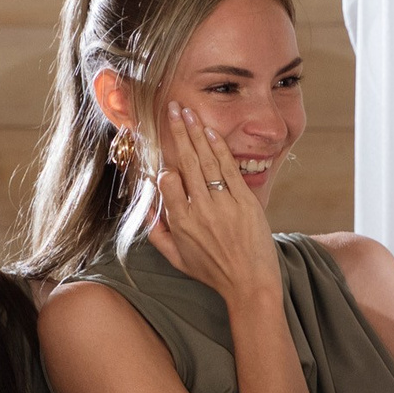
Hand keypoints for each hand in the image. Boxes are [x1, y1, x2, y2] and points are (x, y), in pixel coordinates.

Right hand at [145, 105, 277, 310]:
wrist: (250, 284)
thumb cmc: (213, 272)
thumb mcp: (176, 259)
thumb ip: (156, 234)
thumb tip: (143, 210)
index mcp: (181, 223)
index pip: (167, 182)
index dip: (164, 166)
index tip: (162, 153)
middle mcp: (200, 210)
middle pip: (186, 162)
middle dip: (177, 132)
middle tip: (172, 108)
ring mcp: (224, 204)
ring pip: (206, 160)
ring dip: (196, 132)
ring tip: (187, 111)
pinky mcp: (245, 201)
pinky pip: (228, 169)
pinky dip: (218, 148)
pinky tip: (210, 132)